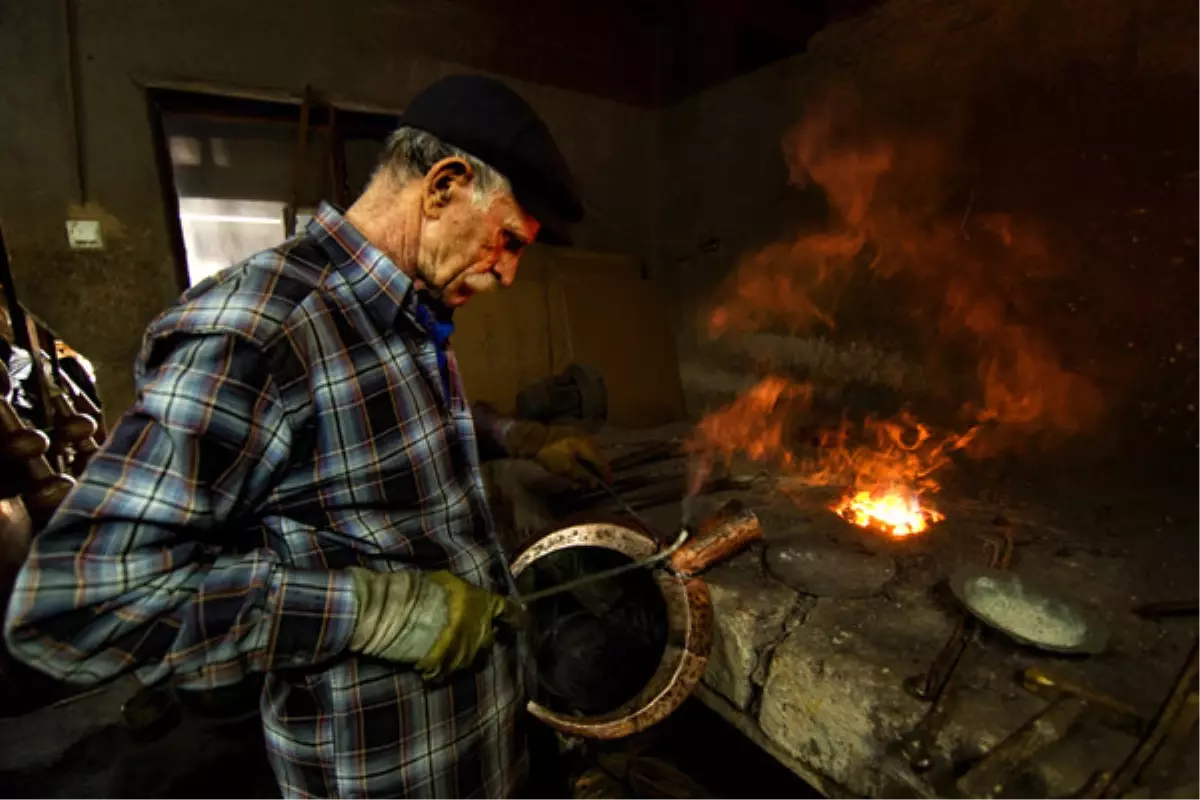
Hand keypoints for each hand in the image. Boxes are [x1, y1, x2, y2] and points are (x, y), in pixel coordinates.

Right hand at [347, 568, 519, 680]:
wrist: (407, 616)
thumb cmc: (428, 591)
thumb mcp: (447, 582)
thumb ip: (460, 594)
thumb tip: (458, 595)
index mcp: (485, 606)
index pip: (509, 611)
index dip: (517, 616)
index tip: (523, 622)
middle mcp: (482, 632)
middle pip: (488, 639)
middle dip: (482, 636)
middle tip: (468, 632)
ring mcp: (466, 653)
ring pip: (470, 656)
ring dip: (462, 651)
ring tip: (446, 646)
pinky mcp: (448, 668)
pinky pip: (448, 669)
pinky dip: (442, 666)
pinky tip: (431, 663)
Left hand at [534, 436, 611, 486]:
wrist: (530, 437)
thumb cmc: (550, 453)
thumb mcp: (566, 467)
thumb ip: (581, 475)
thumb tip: (593, 482)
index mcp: (587, 444)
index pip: (602, 460)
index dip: (606, 473)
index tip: (609, 483)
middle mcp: (584, 437)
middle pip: (596, 454)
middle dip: (598, 468)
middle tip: (599, 480)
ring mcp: (575, 433)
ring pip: (588, 450)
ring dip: (589, 463)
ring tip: (589, 474)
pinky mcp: (565, 434)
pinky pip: (579, 447)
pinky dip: (581, 457)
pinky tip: (578, 464)